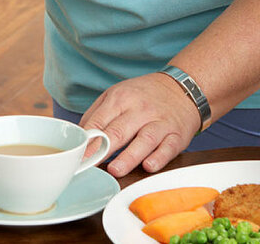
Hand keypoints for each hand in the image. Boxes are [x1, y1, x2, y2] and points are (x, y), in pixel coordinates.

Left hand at [79, 72, 200, 176]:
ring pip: (144, 140)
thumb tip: (80, 139)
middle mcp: (140, 110)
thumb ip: (97, 115)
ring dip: (129, 156)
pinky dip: (159, 158)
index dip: (87, 142)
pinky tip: (149, 166)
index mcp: (121, 98)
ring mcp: (160, 122)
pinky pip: (168, 147)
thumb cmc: (144, 95)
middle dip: (103, 149)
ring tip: (116, 170)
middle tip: (90, 165)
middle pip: (119, 131)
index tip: (77, 157)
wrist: (182, 88)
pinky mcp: (176, 135)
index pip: (99, 122)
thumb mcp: (117, 94)